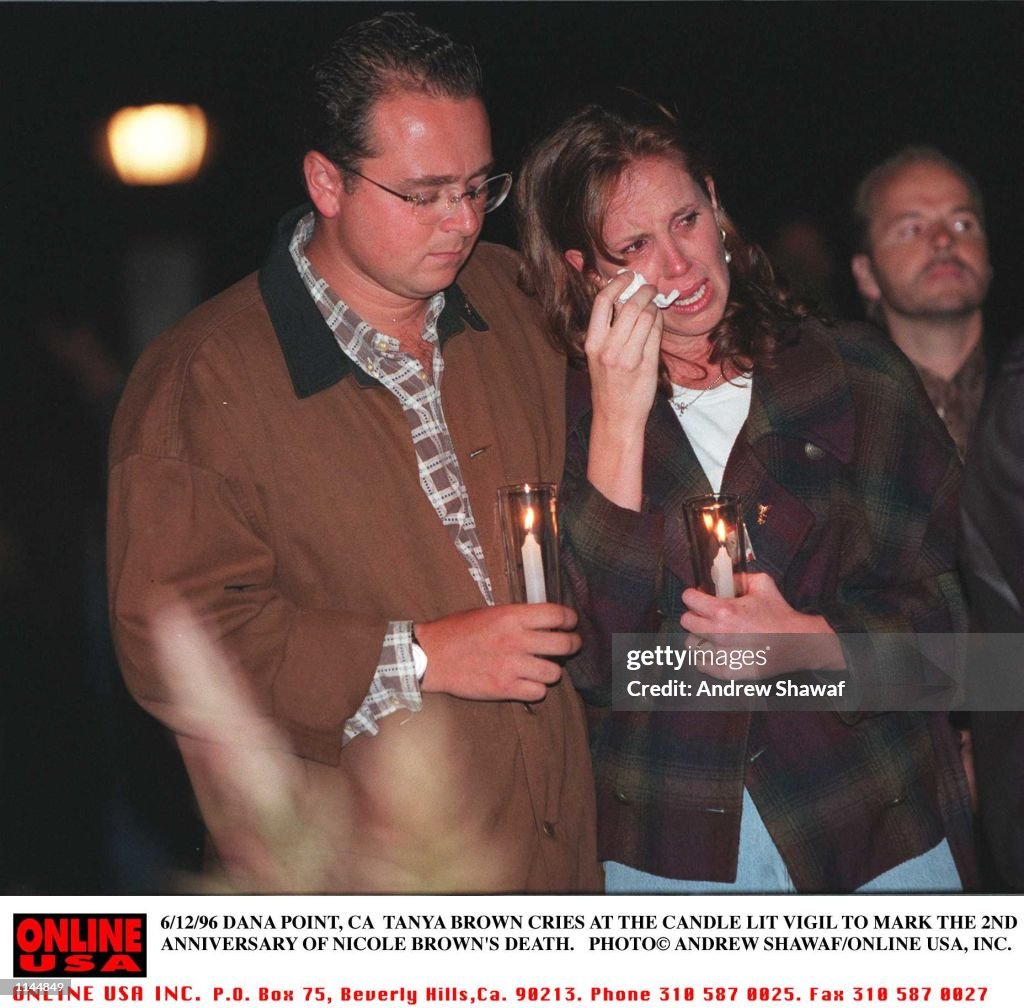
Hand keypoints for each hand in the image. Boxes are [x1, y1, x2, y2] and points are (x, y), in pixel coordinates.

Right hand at [415, 604, 580, 701]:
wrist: (432, 656)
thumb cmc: (457, 631)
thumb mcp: (489, 613)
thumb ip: (517, 617)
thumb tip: (544, 622)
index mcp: (512, 617)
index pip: (558, 615)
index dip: (570, 620)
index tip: (570, 624)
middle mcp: (516, 640)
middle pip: (564, 644)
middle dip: (572, 644)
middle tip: (568, 646)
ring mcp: (512, 666)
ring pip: (554, 672)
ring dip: (551, 671)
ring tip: (541, 668)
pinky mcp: (505, 688)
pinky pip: (538, 693)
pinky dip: (536, 689)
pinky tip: (527, 683)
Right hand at [585, 271, 662, 434]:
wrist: (616, 416)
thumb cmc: (608, 385)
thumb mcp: (598, 355)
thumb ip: (608, 328)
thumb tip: (625, 296)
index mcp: (593, 343)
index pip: (603, 302)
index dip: (618, 283)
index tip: (628, 276)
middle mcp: (608, 348)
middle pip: (630, 306)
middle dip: (643, 291)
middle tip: (650, 288)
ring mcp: (628, 357)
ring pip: (647, 317)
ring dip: (653, 305)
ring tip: (654, 304)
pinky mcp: (646, 364)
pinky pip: (656, 333)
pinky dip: (659, 322)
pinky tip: (658, 321)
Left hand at [680, 572, 844, 678]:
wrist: (799, 642)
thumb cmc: (781, 615)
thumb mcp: (763, 584)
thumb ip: (738, 577)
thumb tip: (722, 579)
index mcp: (725, 611)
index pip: (689, 599)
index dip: (694, 595)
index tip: (698, 597)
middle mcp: (720, 634)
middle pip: (687, 622)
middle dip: (695, 615)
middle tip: (707, 615)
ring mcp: (723, 655)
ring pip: (691, 644)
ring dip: (699, 637)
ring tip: (713, 634)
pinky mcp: (728, 672)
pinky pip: (701, 664)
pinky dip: (706, 657)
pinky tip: (718, 650)